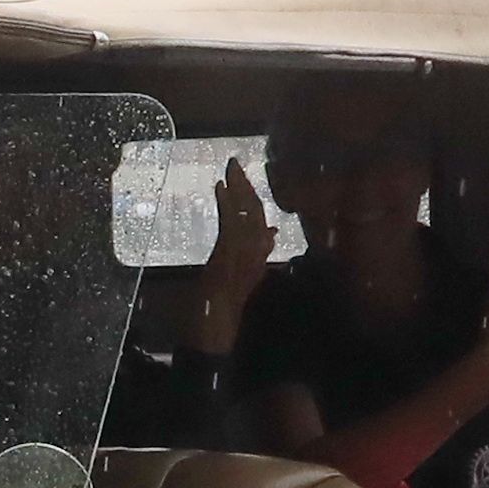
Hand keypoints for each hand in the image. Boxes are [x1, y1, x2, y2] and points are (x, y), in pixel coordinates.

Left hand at [188, 159, 278, 347]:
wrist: (218, 324)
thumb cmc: (226, 305)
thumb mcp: (245, 275)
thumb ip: (259, 252)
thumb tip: (270, 230)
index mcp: (258, 253)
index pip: (257, 219)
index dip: (251, 197)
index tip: (244, 179)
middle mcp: (255, 249)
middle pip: (253, 212)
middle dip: (245, 186)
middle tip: (235, 163)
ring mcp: (243, 252)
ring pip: (244, 214)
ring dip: (237, 189)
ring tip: (231, 168)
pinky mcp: (230, 254)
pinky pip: (230, 223)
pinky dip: (226, 204)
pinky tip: (221, 187)